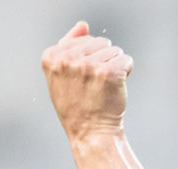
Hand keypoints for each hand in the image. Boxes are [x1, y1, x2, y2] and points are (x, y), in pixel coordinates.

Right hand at [42, 21, 132, 141]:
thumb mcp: (62, 76)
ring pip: (113, 50)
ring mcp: (88, 66)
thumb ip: (69, 47)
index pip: (82, 40)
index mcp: (51, 57)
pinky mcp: (108, 73)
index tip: (81, 81)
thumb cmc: (77, 107)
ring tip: (103, 89)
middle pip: (99, 41)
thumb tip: (83, 26)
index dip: (87, 59)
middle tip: (94, 86)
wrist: (91, 135)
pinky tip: (116, 88)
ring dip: (114, 67)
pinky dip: (126, 72)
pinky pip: (126, 60)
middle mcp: (68, 59)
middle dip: (102, 60)